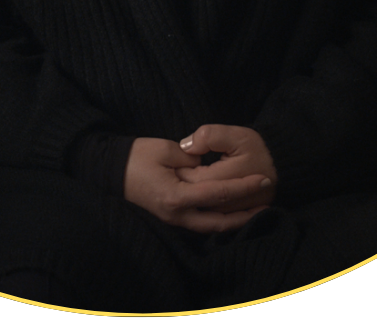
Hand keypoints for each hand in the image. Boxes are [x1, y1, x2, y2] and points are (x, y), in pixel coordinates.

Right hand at [123, 137, 270, 232]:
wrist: (109, 170)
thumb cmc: (136, 156)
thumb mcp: (165, 149)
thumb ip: (191, 159)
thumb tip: (206, 166)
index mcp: (176, 196)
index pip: (218, 193)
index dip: (243, 187)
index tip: (263, 179)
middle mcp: (178, 214)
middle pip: (219, 221)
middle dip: (245, 213)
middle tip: (267, 202)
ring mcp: (174, 219)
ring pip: (212, 227)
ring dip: (234, 220)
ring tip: (255, 211)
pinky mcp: (172, 217)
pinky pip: (202, 222)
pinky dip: (219, 219)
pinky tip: (231, 212)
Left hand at [175, 125, 277, 212]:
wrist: (282, 169)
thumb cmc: (258, 149)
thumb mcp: (236, 135)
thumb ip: (208, 136)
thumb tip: (186, 147)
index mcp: (218, 181)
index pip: (186, 176)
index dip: (179, 165)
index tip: (179, 155)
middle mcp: (220, 203)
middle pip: (189, 194)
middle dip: (182, 181)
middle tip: (182, 167)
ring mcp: (225, 214)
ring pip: (197, 207)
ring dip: (191, 194)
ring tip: (191, 177)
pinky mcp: (231, 218)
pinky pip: (210, 214)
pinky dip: (201, 203)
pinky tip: (200, 192)